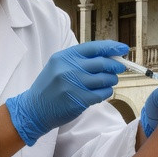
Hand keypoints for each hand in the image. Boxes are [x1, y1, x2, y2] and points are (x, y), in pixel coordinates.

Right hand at [6, 40, 128, 145]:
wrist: (34, 109)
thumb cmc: (49, 86)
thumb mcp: (59, 66)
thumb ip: (80, 60)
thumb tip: (108, 56)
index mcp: (65, 56)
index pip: (93, 47)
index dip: (111, 47)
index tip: (123, 49)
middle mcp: (69, 68)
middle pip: (102, 63)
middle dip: (115, 65)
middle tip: (120, 67)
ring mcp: (74, 84)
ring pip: (104, 79)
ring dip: (112, 79)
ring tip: (110, 81)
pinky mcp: (79, 100)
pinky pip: (102, 93)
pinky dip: (107, 92)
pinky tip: (103, 92)